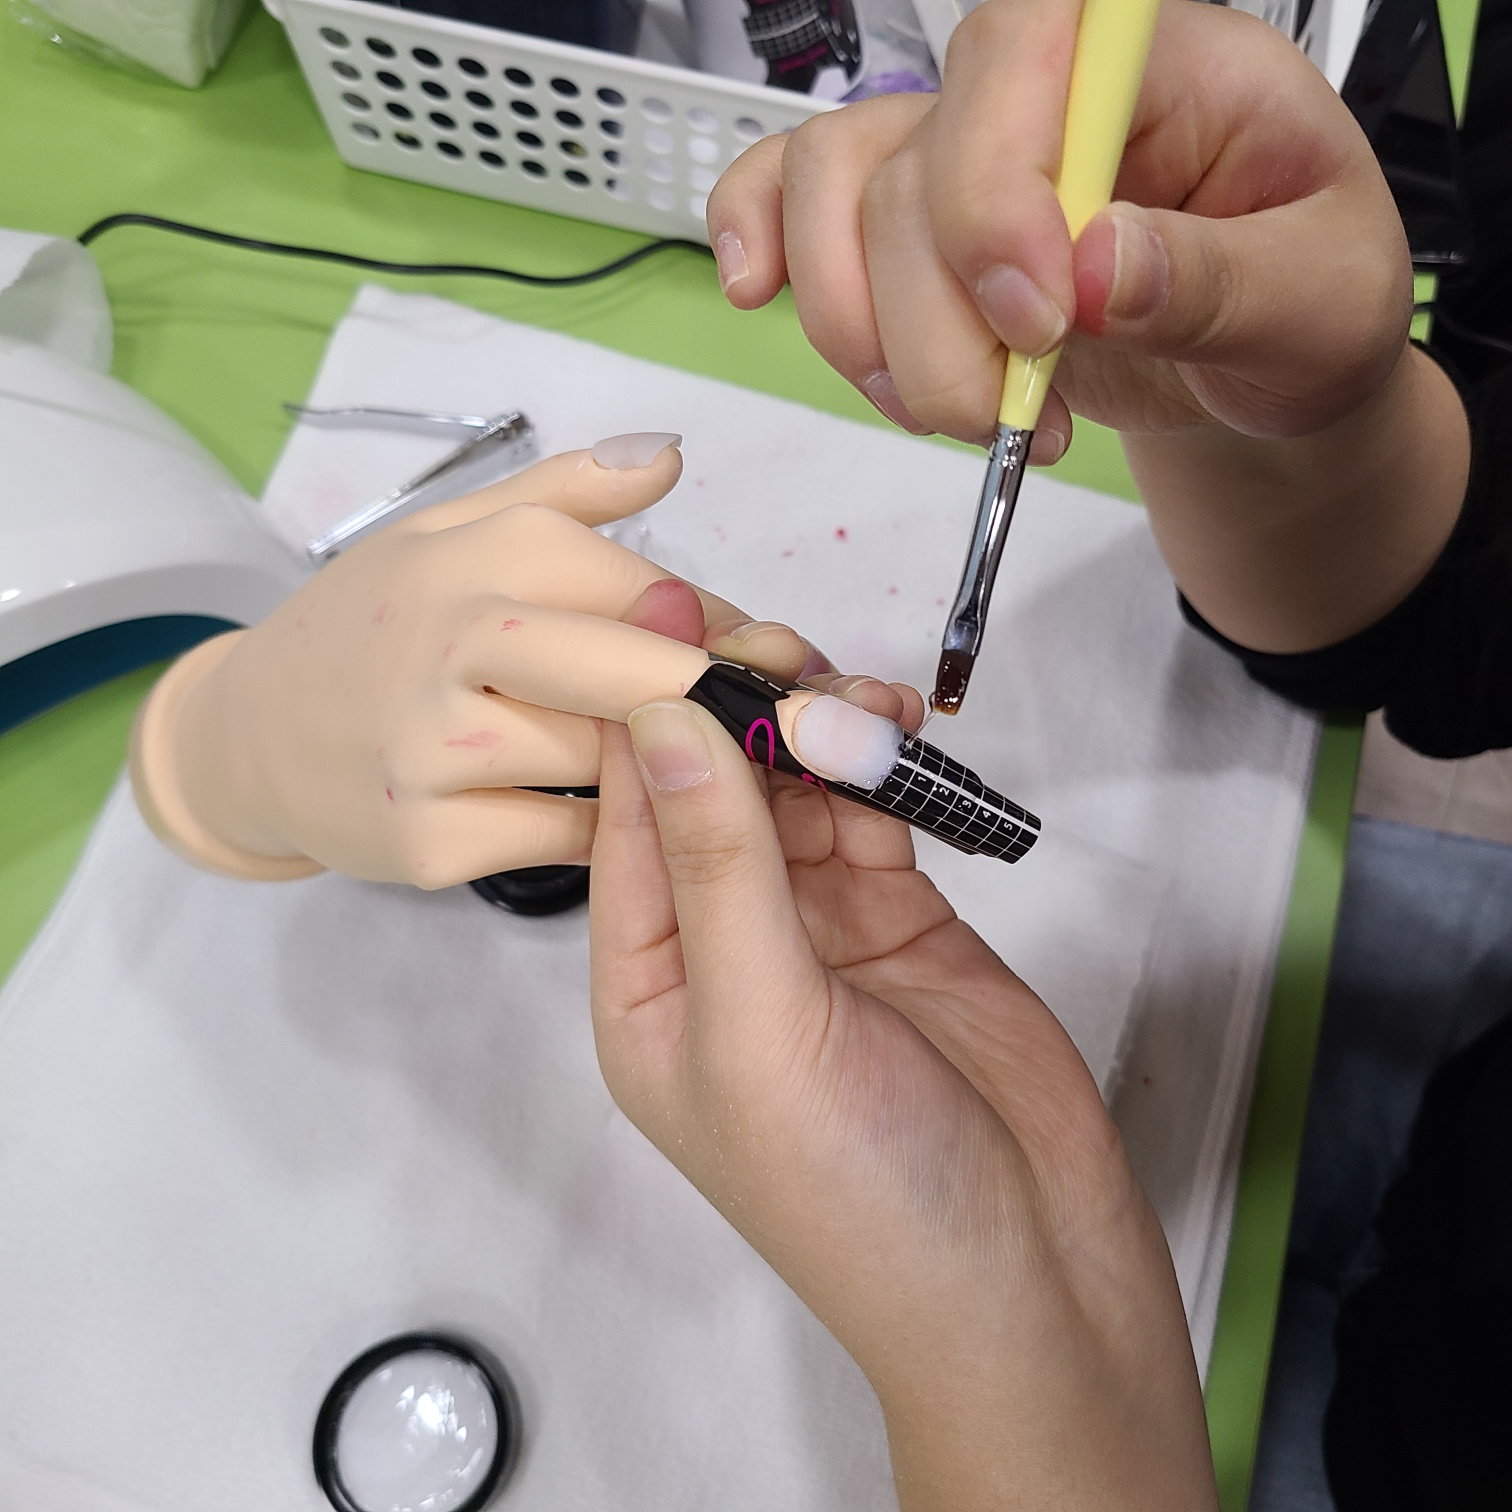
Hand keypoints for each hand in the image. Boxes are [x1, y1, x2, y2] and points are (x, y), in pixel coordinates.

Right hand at [130, 436, 828, 885]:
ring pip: (613, 761)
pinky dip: (610, 827)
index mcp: (481, 554)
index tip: (790, 659)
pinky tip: (627, 814)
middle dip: (738, 703)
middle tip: (810, 725)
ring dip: (677, 766)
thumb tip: (674, 454)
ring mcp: (438, 751)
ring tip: (724, 764)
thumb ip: (567, 493)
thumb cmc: (375, 624)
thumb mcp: (450, 530)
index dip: (735, 633)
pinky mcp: (430, 843)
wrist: (248, 734)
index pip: (652, 592)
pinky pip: (570, 837)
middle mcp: (456, 642)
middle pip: (647, 677)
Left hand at [589, 692, 1217, 1509]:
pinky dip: (882, 765)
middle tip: (785, 646)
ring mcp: (816, 931)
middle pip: (711, 790)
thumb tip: (657, 721)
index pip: (625, 824)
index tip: (665, 612)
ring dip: (818, 727)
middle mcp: (722, 951)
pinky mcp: (900, 919)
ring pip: (797, 789)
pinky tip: (897, 726)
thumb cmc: (864, 1192)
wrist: (1031, 1283)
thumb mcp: (763, 1028)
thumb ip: (716, 868)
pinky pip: (874, 813)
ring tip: (857, 692)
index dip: (641, 715)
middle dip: (742, 708)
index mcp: (650, 990)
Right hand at [710, 0, 1469, 652]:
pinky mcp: (904, 229)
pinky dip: (759, 241)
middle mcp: (1036, 89)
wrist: (1254, 360)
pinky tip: (758, 292)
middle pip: (912, 164)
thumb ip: (1223, 280)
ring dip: (869, 340)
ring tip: (964, 419)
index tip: (1042, 319)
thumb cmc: (1303, 304)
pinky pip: (791, 196)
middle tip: (1017, 422)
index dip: (995, 183)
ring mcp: (955, 153)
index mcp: (1150, 58)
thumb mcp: (1322, 299)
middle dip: (941, 329)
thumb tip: (1097, 272)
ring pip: (834, 199)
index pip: (1025, 44)